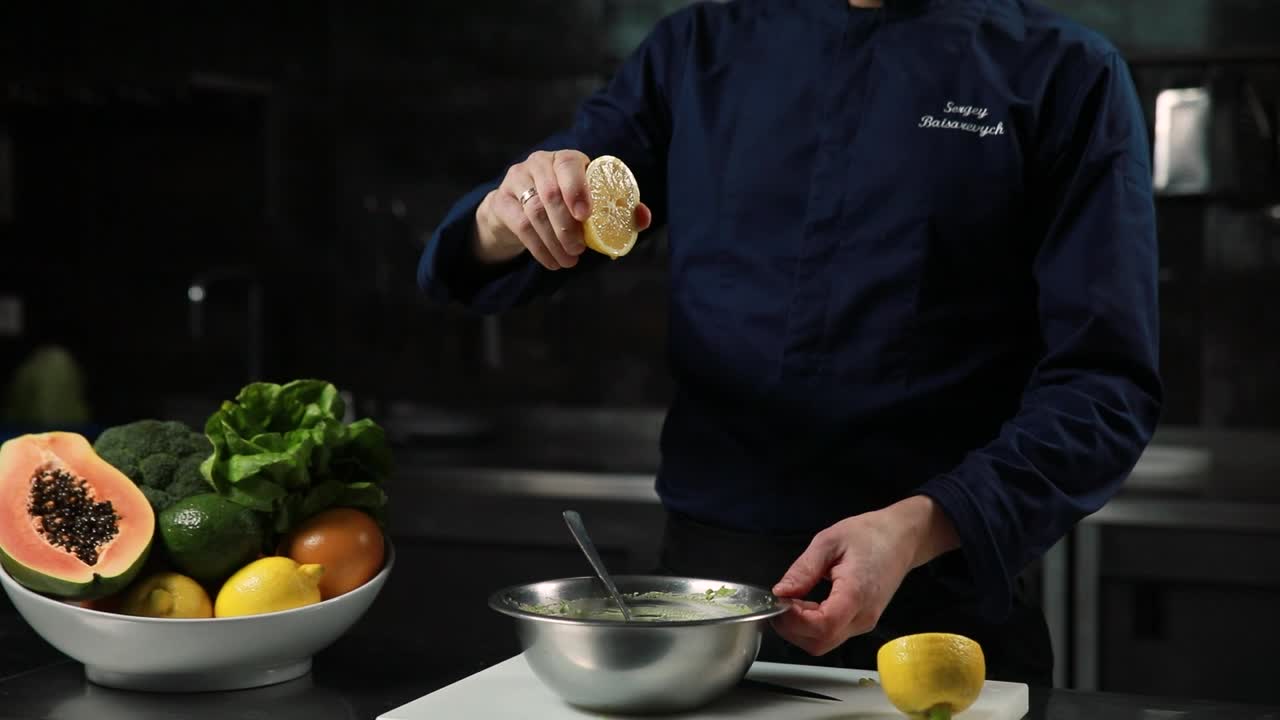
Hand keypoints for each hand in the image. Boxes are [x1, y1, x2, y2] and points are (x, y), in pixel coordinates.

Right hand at [472, 149, 652, 269]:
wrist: (520, 208)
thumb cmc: (567, 205)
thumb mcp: (593, 203)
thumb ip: (620, 209)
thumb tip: (643, 218)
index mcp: (567, 159)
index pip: (570, 165)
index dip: (577, 189)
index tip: (585, 216)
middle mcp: (540, 162)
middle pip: (551, 192)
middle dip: (566, 226)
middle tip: (579, 249)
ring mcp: (517, 178)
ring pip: (535, 211)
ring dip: (554, 241)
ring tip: (569, 260)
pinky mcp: (501, 199)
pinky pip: (520, 225)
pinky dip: (538, 248)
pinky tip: (551, 262)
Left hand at [770, 496, 959, 655]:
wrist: (902, 538)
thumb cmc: (867, 534)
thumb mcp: (829, 541)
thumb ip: (803, 569)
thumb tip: (780, 593)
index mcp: (856, 594)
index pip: (822, 625)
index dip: (794, 620)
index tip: (780, 601)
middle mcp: (862, 617)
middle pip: (820, 643)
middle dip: (792, 629)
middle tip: (781, 603)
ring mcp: (864, 623)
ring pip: (825, 643)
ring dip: (800, 629)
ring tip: (793, 602)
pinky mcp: (862, 622)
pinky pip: (833, 634)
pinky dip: (812, 627)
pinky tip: (806, 605)